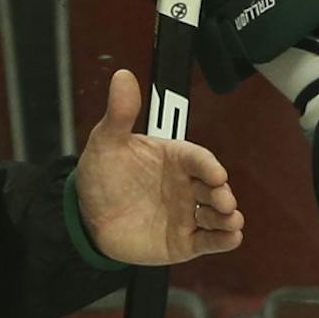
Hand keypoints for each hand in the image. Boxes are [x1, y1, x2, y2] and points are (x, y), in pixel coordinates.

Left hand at [73, 70, 243, 264]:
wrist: (87, 216)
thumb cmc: (103, 174)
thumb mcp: (106, 141)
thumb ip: (120, 112)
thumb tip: (122, 76)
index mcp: (174, 158)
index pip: (197, 158)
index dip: (208, 165)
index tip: (215, 173)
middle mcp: (185, 185)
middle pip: (212, 188)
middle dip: (222, 193)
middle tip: (224, 200)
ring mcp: (185, 213)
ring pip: (215, 215)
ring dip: (227, 217)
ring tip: (231, 221)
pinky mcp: (182, 240)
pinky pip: (206, 241)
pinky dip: (222, 240)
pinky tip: (231, 238)